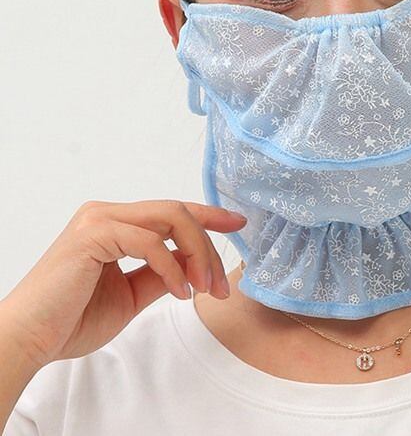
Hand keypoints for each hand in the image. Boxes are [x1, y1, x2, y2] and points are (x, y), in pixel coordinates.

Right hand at [0, 199, 246, 370]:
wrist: (29, 340)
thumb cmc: (71, 320)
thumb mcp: (132, 295)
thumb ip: (163, 274)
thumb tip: (195, 265)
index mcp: (116, 224)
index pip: (172, 212)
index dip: (208, 215)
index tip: (238, 223)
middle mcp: (108, 213)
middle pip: (178, 213)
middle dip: (209, 245)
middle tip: (222, 284)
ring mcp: (100, 218)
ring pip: (170, 218)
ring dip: (197, 254)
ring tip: (206, 288)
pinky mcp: (93, 232)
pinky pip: (149, 242)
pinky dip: (172, 267)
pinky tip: (180, 292)